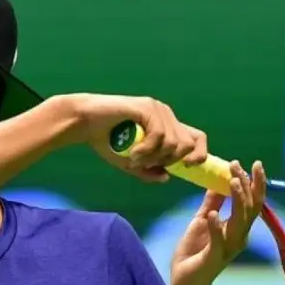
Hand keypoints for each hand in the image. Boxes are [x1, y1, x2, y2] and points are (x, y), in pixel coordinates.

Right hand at [56, 93, 207, 182]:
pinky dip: (146, 150)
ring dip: (154, 157)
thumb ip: (148, 171)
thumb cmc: (106, 141)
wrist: (85, 122)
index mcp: (167, 126)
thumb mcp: (130, 163)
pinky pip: (159, 135)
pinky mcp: (147, 107)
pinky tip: (133, 153)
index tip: (187, 167)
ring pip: (173, 143)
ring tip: (135, 158)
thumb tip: (166, 177)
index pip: (197, 138)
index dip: (199, 154)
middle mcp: (166, 116)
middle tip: (146, 164)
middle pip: (187, 144)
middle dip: (169, 161)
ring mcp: (157, 109)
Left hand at [170, 160, 266, 284]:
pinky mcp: (214, 258)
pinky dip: (217, 227)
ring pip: (240, 222)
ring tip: (233, 181)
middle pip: (251, 208)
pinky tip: (213, 213)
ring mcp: (228, 248)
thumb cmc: (194, 252)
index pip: (252, 202)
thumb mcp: (202, 221)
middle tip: (239, 166)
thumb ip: (211, 203)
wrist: (185, 284)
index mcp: (237, 227)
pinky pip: (219, 241)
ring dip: (238, 200)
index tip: (251, 163)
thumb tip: (217, 181)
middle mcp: (239, 237)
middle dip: (248, 185)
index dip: (254, 183)